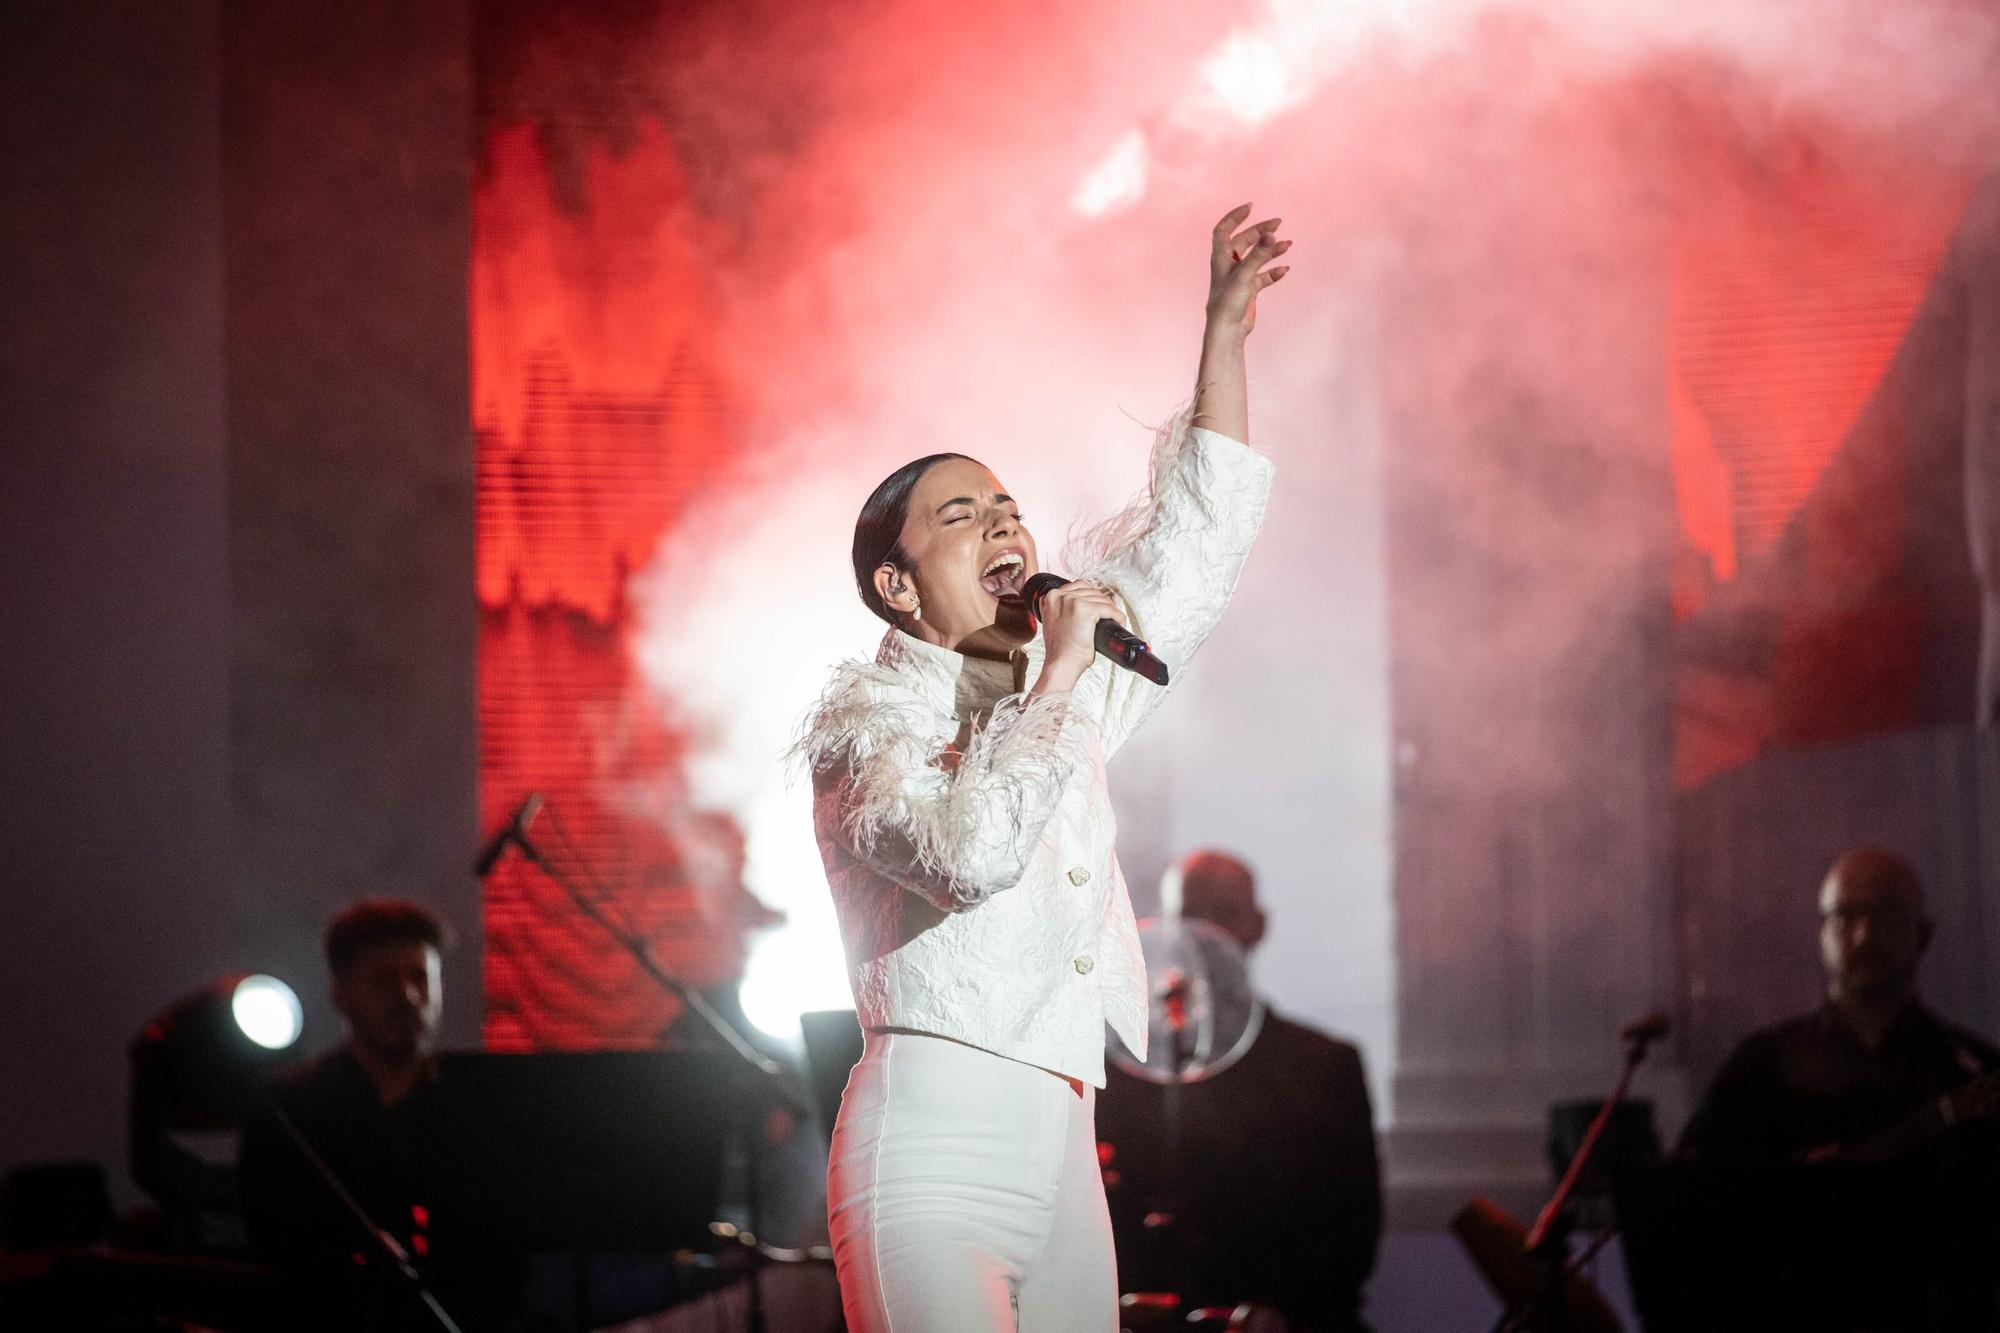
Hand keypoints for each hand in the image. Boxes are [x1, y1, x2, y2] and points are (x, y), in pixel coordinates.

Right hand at [1032, 579, 1122, 691]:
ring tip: (1112, 621)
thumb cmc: (1060, 650)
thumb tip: (1082, 605)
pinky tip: (1118, 623)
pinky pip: (1110, 609)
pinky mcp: (1086, 610)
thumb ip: (1062, 610)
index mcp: (1050, 597)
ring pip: (1101, 599)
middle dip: (1102, 604)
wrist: (1061, 664)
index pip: (1078, 586)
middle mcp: (1059, 596)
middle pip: (1091, 591)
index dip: (1092, 597)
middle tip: (1107, 616)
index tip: (1098, 606)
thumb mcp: (1055, 623)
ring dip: (1110, 610)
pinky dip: (1117, 616)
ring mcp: (1072, 601)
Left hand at [1205, 204, 1290, 337]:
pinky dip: (1273, 272)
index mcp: (1220, 258)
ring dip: (1271, 250)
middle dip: (1260, 232)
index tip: (1251, 207)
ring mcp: (1239, 278)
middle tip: (1278, 224)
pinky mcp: (1249, 291)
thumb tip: (1271, 234)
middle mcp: (1229, 265)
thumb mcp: (1244, 275)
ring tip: (1287, 244)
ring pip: (1257, 258)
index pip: (1223, 230)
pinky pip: (1263, 277)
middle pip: (1244, 241)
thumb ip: (1258, 254)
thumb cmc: (1228, 303)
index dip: (1235, 217)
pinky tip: (1284, 270)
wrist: (1227, 331)